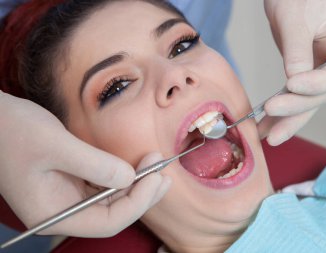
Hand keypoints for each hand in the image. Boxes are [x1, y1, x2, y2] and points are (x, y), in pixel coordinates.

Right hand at [0, 91, 170, 236]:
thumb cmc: (12, 131)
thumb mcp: (56, 146)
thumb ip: (95, 165)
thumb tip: (130, 178)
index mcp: (54, 214)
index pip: (107, 222)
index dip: (137, 203)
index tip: (157, 178)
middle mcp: (62, 211)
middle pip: (113, 213)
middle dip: (142, 195)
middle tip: (164, 174)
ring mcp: (67, 196)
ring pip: (111, 200)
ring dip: (135, 185)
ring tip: (156, 166)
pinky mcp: (71, 181)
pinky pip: (103, 185)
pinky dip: (122, 176)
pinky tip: (136, 165)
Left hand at [260, 0, 325, 144]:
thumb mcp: (296, 18)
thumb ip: (297, 50)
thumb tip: (293, 84)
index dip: (316, 83)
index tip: (291, 85)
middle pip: (322, 93)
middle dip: (296, 107)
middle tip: (271, 114)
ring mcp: (321, 69)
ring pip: (307, 101)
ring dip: (286, 120)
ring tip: (265, 135)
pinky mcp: (303, 74)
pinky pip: (293, 97)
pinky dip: (279, 112)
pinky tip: (264, 126)